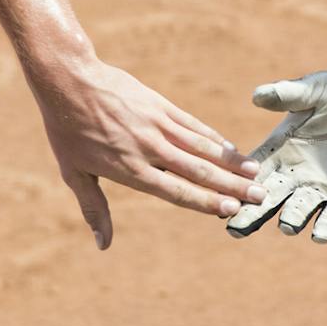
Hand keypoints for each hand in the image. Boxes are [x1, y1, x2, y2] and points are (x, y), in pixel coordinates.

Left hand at [26, 55, 261, 249]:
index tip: (230, 209)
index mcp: (131, 170)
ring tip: (256, 173)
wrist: (70, 80)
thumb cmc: (67, 131)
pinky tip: (231, 148)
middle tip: (259, 196)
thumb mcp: (74, 174)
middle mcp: (150, 149)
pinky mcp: (161, 106)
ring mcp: (158, 125)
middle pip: (198, 171)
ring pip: (202, 147)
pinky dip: (214, 138)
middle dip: (232, 185)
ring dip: (231, 161)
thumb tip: (103, 245)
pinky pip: (193, 125)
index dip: (205, 201)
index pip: (176, 190)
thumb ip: (94, 209)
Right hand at [225, 72, 326, 243]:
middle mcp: (293, 174)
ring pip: (297, 210)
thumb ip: (289, 93)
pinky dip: (326, 227)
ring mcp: (317, 189)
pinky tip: (321, 235)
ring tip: (287, 225)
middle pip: (265, 197)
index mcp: (279, 149)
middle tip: (235, 227)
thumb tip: (257, 95)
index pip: (251, 169)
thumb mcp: (317, 89)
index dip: (234, 180)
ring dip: (291, 218)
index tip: (218, 192)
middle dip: (250, 212)